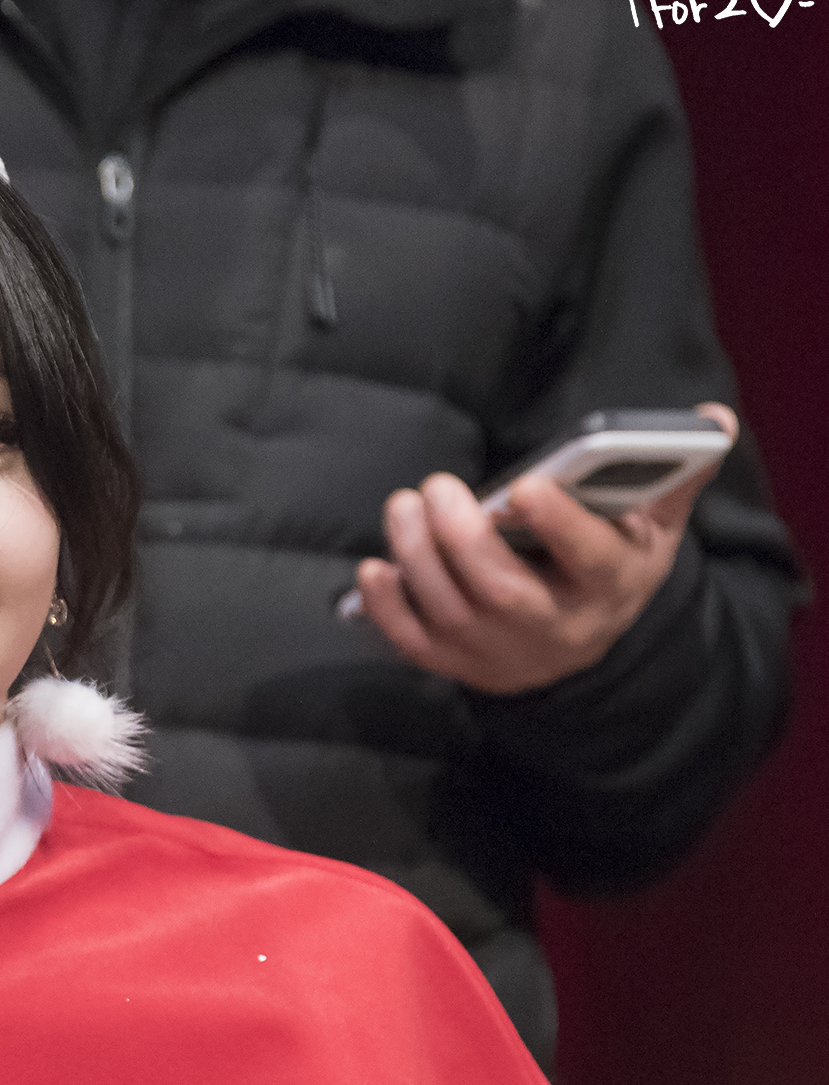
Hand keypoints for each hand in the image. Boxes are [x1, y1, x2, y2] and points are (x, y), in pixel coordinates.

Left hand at [355, 403, 737, 693]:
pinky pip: (416, 645)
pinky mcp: (460, 665)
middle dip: (462, 539)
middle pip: (502, 593)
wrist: (584, 642)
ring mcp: (504, 654)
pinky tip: (375, 568)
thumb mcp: (655, 523)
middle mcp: (557, 629)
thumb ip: (675, 472)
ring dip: (418, 559)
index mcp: (613, 584)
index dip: (559, 524)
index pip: (591, 559)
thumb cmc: (613, 561)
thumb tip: (710, 420)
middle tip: (436, 485)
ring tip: (404, 505)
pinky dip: (388, 610)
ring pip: (452, 614)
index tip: (524, 486)